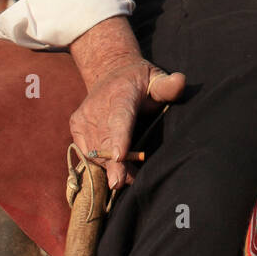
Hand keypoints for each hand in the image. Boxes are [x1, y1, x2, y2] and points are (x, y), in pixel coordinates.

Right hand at [69, 57, 184, 191]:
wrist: (110, 72)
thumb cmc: (140, 81)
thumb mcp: (156, 78)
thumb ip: (168, 86)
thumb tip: (180, 82)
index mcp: (121, 94)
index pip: (120, 118)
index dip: (119, 138)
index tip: (119, 156)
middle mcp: (98, 106)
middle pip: (106, 142)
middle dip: (114, 166)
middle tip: (123, 184)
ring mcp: (84, 116)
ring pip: (96, 152)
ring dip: (111, 167)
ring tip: (130, 175)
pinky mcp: (76, 125)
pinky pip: (87, 153)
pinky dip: (101, 163)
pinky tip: (115, 165)